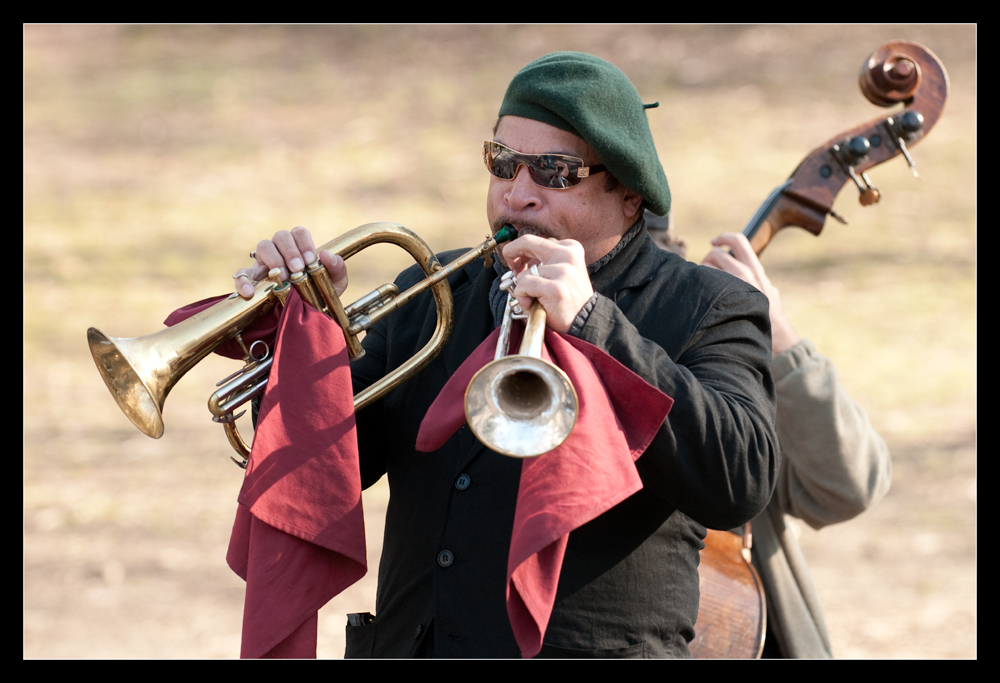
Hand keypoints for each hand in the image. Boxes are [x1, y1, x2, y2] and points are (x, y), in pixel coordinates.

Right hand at [233, 226, 348, 299]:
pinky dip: (244, 281)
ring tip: (282, 277)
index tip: (310, 260)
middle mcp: (280, 251)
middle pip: (280, 236)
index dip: (304, 243)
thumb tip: (327, 255)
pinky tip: (251, 292)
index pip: (298, 233)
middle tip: (297, 269)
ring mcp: (264, 264)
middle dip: (290, 251)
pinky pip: (242, 275)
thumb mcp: (334, 284)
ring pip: (263, 246)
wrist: (302, 318)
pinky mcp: (251, 281)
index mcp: (299, 248)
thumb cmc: (318, 295)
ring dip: (273, 259)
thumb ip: (337, 269)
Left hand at [500, 234, 592, 333]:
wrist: (585, 321)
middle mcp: (567, 254)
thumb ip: (543, 261)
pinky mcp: (555, 288)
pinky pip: (524, 286)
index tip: (518, 264)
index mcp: (569, 247)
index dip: (519, 250)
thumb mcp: (561, 270)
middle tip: (511, 267)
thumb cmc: (569, 299)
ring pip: (523, 273)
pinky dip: (522, 297)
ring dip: (522, 288)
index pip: (533, 240)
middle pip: (526, 242)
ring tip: (534, 299)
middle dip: (510, 253)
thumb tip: (518, 258)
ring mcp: (562, 271)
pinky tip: (532, 304)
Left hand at [702, 232, 799, 356]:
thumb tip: (750, 273)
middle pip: (716, 254)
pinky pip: (705, 285)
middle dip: (707, 259)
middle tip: (707, 269)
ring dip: (702, 273)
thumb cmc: (770, 317)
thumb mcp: (769, 292)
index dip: (724, 237)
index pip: (738, 241)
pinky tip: (704, 298)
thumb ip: (758, 280)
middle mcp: (744, 274)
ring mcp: (732, 286)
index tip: (714, 242)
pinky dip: (701, 287)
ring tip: (707, 286)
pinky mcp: (722, 299)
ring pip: (706, 268)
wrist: (774, 337)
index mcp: (755, 269)